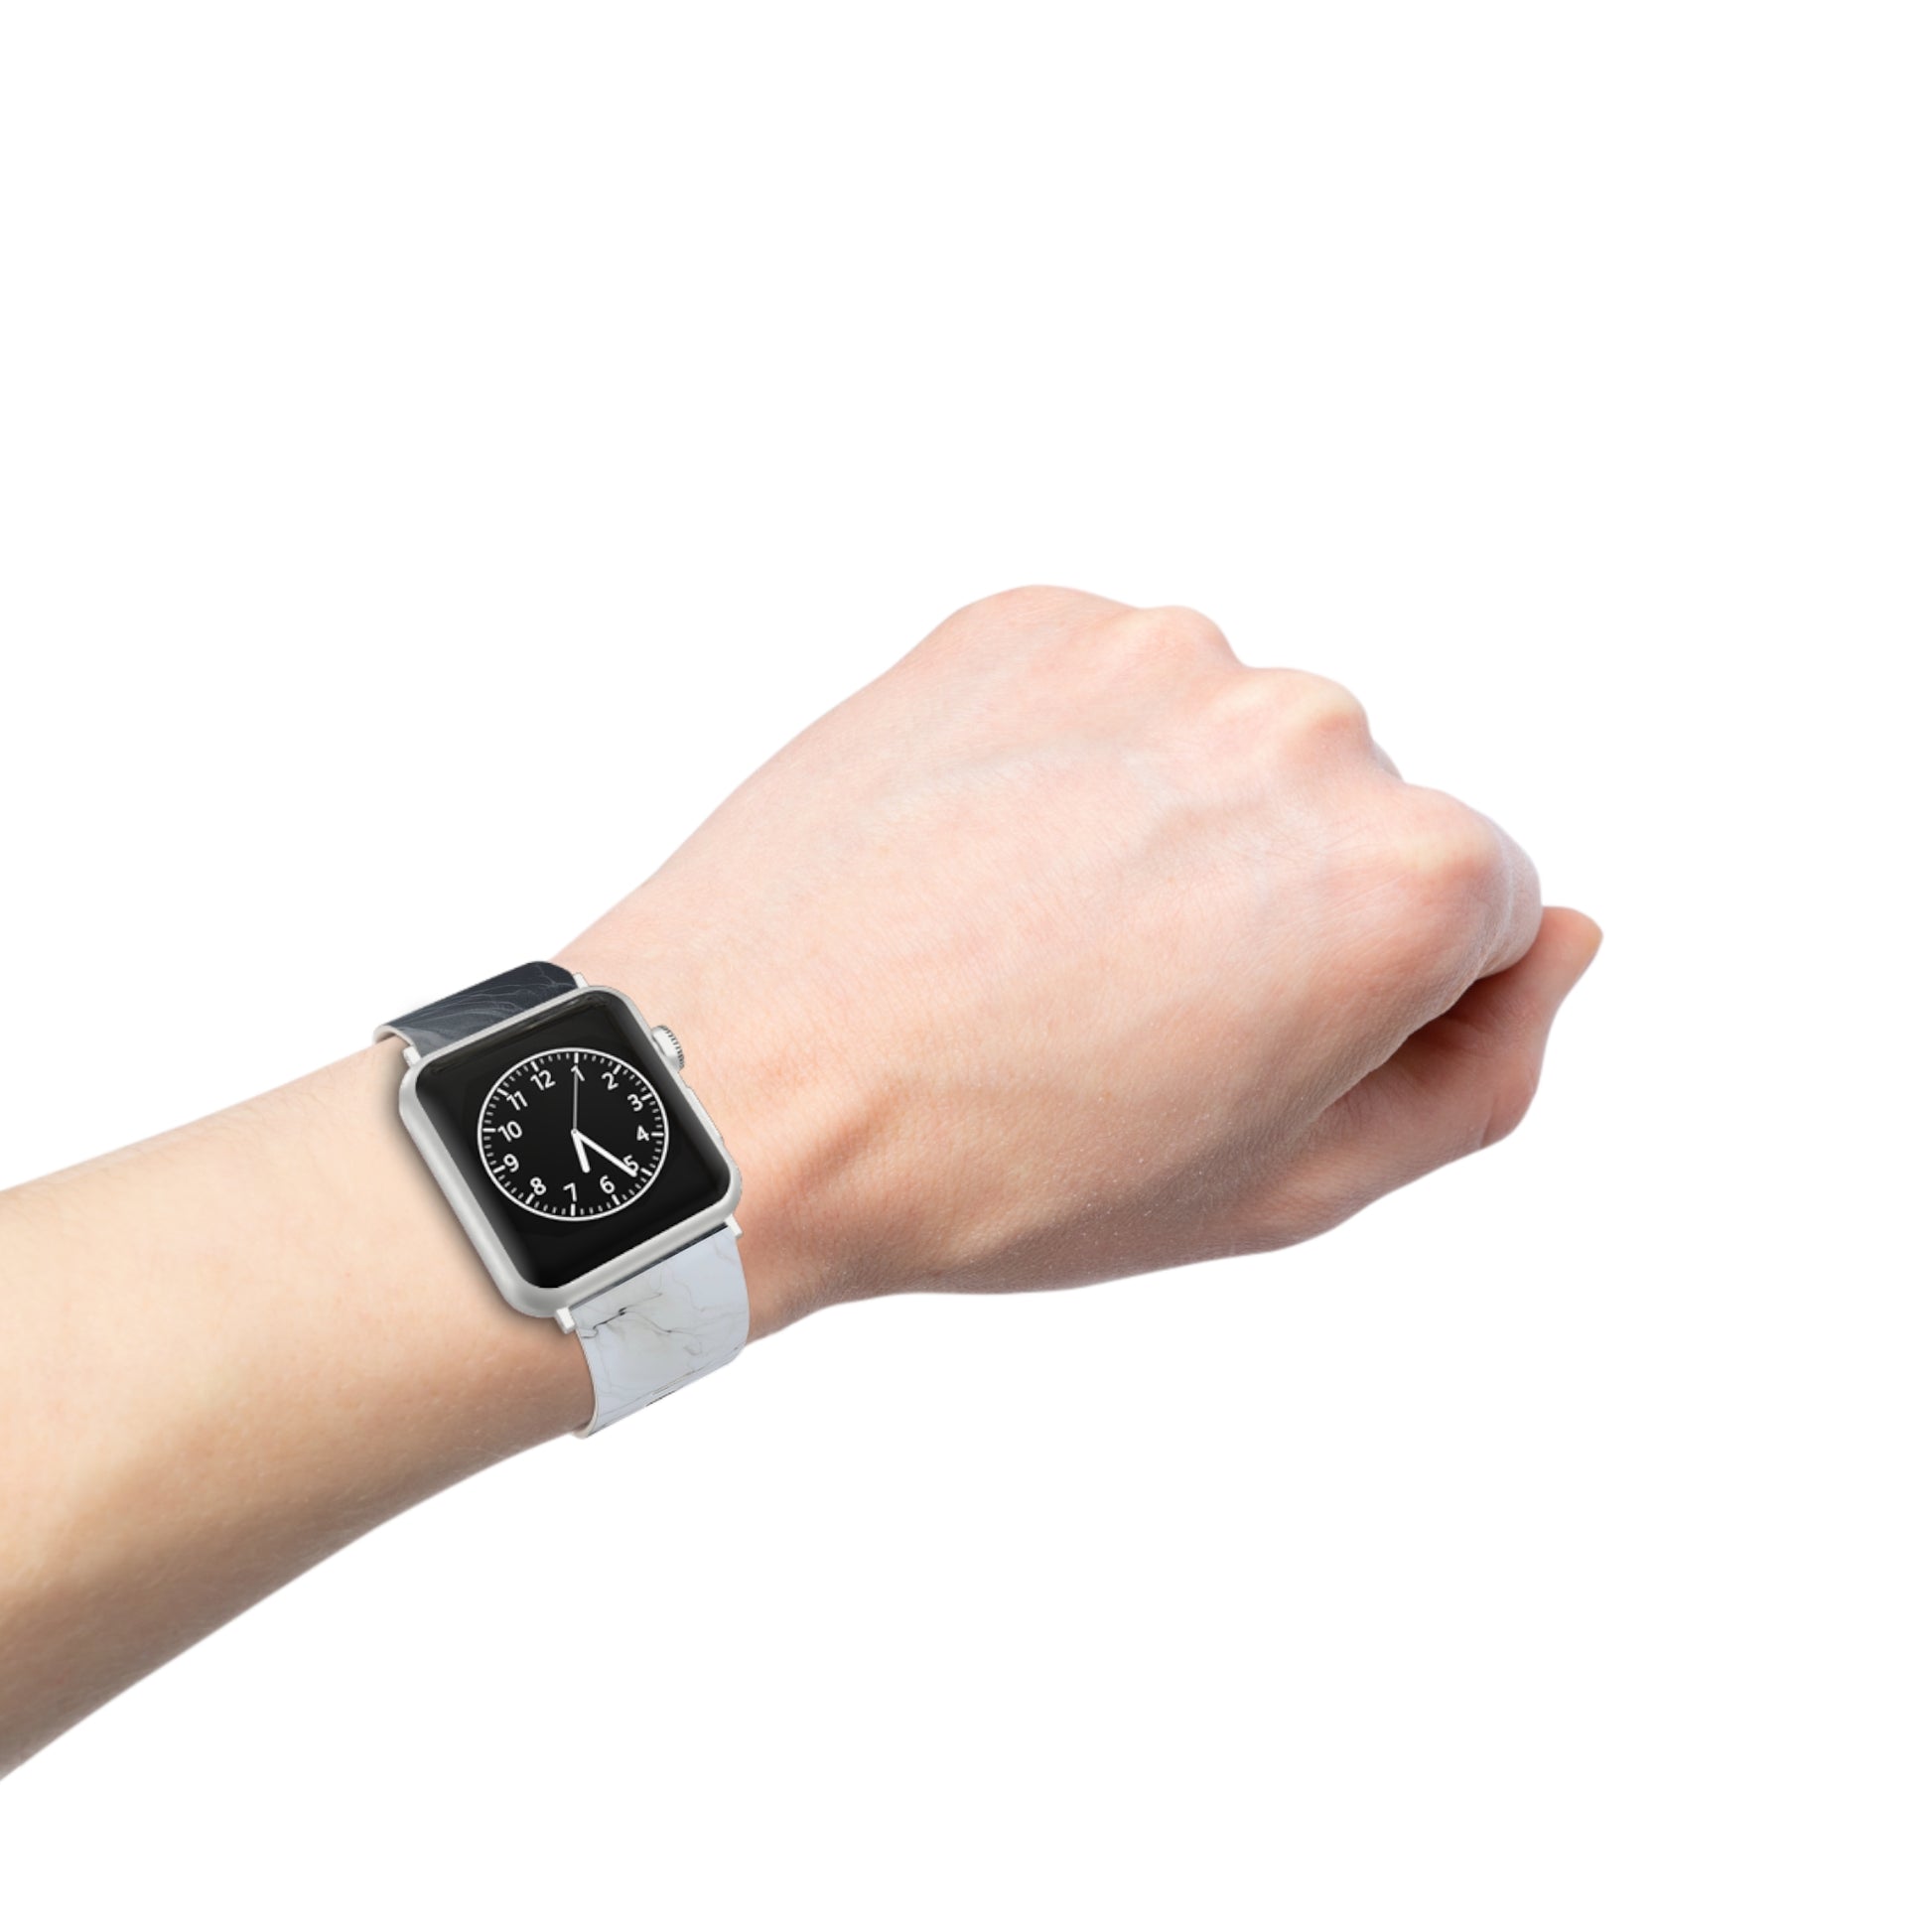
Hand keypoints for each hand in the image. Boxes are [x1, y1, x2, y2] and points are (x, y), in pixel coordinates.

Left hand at [562, 587, 1598, 1332]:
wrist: (743, 1082)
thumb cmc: (1004, 1165)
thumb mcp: (1284, 1190)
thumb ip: (1478, 1072)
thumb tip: (1556, 940)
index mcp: (1402, 876)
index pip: (1486, 909)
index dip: (1375, 997)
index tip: (1249, 1048)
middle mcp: (1302, 725)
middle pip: (1356, 809)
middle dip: (1277, 897)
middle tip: (1121, 1008)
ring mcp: (1153, 653)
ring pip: (1225, 740)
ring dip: (1170, 819)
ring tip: (1032, 935)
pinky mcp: (1023, 618)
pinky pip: (1104, 689)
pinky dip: (1070, 759)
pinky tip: (981, 859)